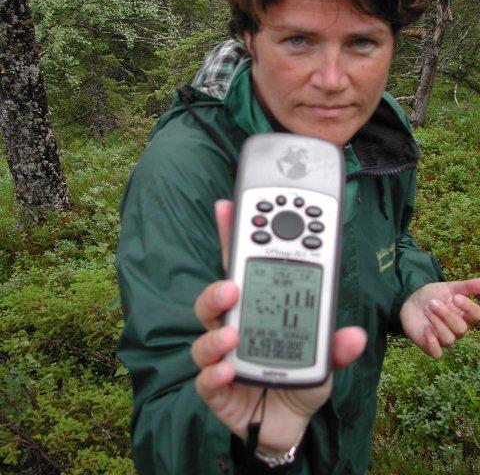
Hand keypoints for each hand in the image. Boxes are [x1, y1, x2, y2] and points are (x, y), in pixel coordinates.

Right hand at [191, 199, 366, 453]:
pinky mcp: (217, 387)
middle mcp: (234, 324)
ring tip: (233, 334)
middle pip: (216, 295)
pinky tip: (228, 372)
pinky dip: (214, 374)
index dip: (232, 234)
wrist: (286, 421)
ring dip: (216, 331)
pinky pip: (206, 379)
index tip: (229, 206)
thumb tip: (355, 336)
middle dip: (219, 286)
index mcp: (257, 306)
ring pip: (205, 333)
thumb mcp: (324, 356)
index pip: (243, 264)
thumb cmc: (297, 374)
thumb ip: (336, 345)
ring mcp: (222, 354)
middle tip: (232, 284)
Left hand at [400, 278, 479, 357]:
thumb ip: (468, 286)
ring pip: (448, 339)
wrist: (411, 300)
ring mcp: (444, 339)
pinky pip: (437, 353)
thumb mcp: (451, 288)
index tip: (456, 297)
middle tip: (432, 302)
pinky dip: (432, 342)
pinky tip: (426, 328)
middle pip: (461, 329)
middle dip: (446, 315)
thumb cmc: (434, 295)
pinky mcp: (430, 346)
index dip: (469, 308)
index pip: (476, 316)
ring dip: (436, 322)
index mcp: (465, 316)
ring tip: (426, 308)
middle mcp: (457, 330)